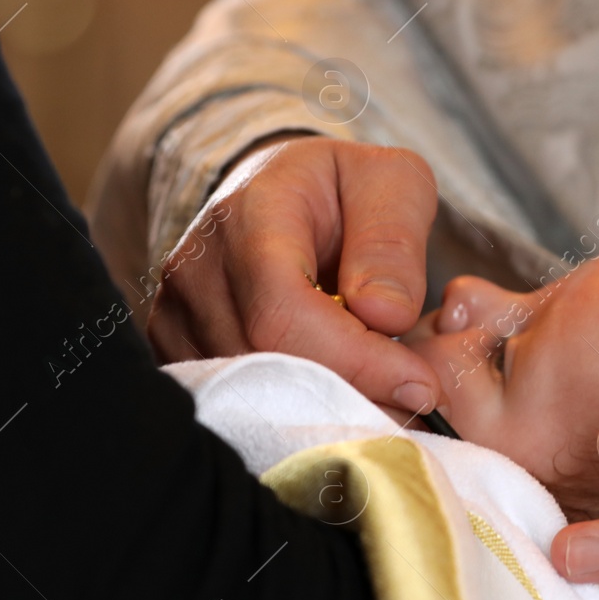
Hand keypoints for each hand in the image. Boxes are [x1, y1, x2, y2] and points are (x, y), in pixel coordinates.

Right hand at [147, 135, 444, 413]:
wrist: (278, 191)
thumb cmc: (343, 187)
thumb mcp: (392, 184)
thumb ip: (393, 243)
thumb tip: (385, 316)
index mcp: (250, 215)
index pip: (285, 309)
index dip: (356, 359)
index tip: (421, 385)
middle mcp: (197, 269)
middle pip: (265, 364)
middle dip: (351, 393)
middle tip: (414, 407)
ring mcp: (177, 315)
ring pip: (249, 396)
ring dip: (326, 411)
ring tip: (385, 401)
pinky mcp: (179, 351)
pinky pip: (235, 406)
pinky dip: (295, 415)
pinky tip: (341, 402)